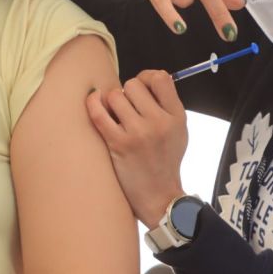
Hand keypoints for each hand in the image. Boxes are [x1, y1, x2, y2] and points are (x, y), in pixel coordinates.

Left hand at [86, 70, 187, 228]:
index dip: (146, 77)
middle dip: (127, 92)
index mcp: (176, 116)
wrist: (159, 196)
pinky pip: (99, 112)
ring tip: (116, 115)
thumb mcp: (179, 130)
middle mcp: (159, 122)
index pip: (160, 78)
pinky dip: (93, 103)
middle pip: (133, 85)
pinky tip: (94, 102)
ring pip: (115, 96)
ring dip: (112, 102)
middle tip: (127, 107)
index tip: (141, 86)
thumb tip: (148, 79)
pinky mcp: (118, 144)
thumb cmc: (165, 161)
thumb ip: (167, 105)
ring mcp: (138, 133)